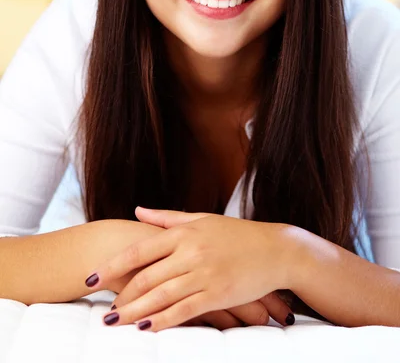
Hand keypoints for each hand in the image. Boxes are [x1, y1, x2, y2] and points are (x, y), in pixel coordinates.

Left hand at [85, 208, 294, 331]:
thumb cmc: (237, 234)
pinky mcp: (218, 294)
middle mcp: (190, 252)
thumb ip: (167, 217)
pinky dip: (162, 321)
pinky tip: (146, 328)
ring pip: (161, 296)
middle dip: (121, 295)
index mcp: (184, 232)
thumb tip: (137, 210)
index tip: (91, 277)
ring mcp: (204, 274)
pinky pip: (184, 310)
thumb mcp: (201, 219)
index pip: (139, 250)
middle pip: (146, 277)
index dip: (112, 266)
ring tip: (115, 322)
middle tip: (103, 310)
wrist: (276, 249)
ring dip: (135, 312)